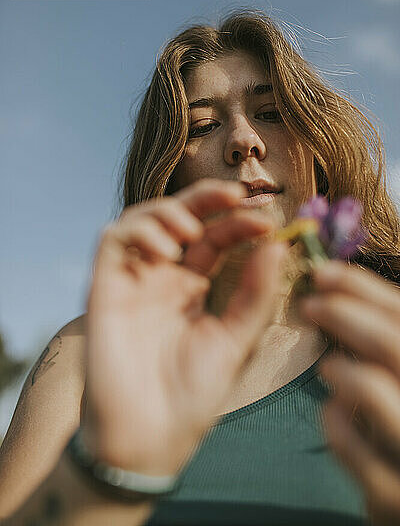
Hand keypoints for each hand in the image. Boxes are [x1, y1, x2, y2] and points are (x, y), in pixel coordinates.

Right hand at [83, 178, 287, 477]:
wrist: (150, 435)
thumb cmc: (193, 394)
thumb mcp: (236, 340)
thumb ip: (255, 293)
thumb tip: (279, 245)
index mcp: (194, 289)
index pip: (216, 239)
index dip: (239, 223)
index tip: (268, 221)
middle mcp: (164, 278)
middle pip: (181, 218)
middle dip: (207, 198)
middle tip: (236, 193)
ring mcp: (134, 280)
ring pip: (144, 219)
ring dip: (170, 212)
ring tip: (192, 233)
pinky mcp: (105, 287)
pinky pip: (114, 240)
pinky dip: (139, 231)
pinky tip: (166, 250)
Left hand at [298, 260, 399, 525]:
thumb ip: (387, 342)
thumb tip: (348, 292)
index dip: (364, 288)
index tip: (322, 272)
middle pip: (395, 344)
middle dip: (345, 314)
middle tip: (309, 304)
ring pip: (376, 390)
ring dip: (341, 367)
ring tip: (327, 366)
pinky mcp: (393, 496)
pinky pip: (352, 446)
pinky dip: (334, 420)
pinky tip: (330, 409)